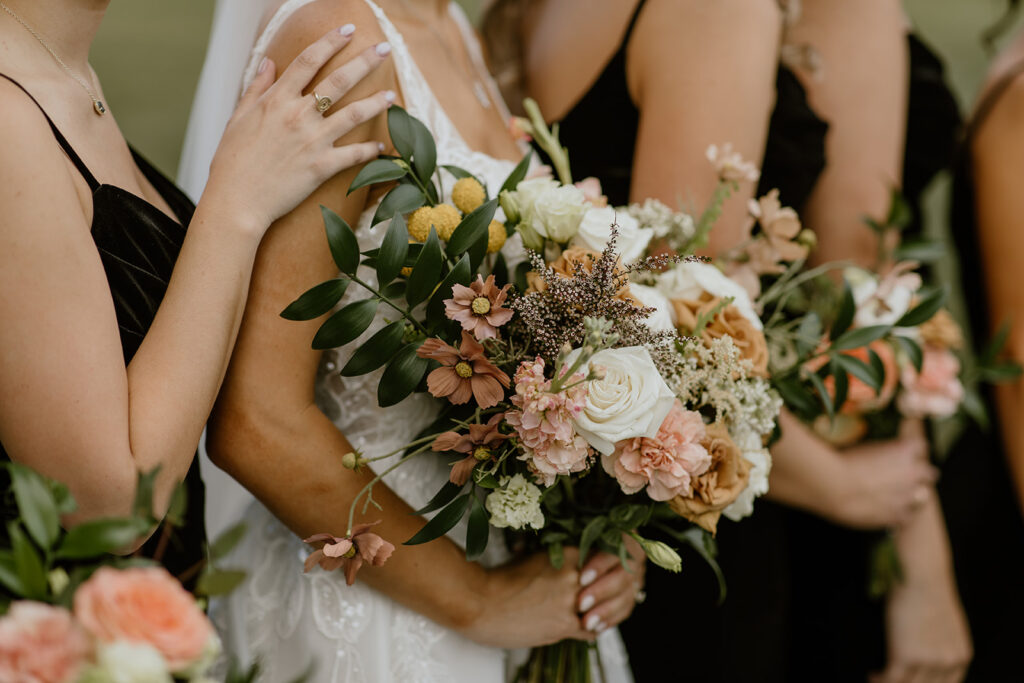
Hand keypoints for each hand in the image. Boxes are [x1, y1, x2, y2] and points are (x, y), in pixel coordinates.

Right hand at [204, 26, 392, 233]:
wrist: (236, 200)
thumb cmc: (232, 161)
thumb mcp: (238, 117)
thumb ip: (257, 88)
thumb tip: (269, 62)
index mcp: (276, 100)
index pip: (308, 60)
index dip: (330, 41)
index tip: (348, 30)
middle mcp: (297, 115)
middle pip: (338, 80)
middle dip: (365, 61)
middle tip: (385, 49)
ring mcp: (312, 140)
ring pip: (353, 114)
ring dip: (376, 103)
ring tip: (392, 96)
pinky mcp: (321, 166)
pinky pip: (354, 155)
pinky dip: (371, 150)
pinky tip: (382, 146)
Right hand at [463, 549, 595, 648]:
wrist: (480, 603)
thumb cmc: (499, 579)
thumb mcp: (530, 557)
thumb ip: (553, 559)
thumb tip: (561, 557)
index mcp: (566, 554)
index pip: (600, 559)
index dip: (600, 569)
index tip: (596, 575)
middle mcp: (574, 576)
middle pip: (603, 583)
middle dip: (599, 589)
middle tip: (595, 593)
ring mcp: (571, 601)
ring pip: (599, 607)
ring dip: (596, 610)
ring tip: (591, 611)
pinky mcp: (565, 625)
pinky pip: (591, 629)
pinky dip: (591, 628)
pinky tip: (587, 626)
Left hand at [576, 535, 645, 633]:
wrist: (584, 550)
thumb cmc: (571, 543)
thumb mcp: (575, 539)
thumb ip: (575, 545)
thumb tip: (563, 552)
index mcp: (623, 535)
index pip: (615, 549)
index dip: (600, 565)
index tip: (581, 578)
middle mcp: (635, 555)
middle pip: (622, 576)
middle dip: (601, 592)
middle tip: (580, 605)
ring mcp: (637, 576)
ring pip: (626, 596)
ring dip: (605, 611)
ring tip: (586, 623)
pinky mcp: (633, 594)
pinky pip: (625, 609)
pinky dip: (610, 619)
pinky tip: (595, 628)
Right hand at [826, 422, 935, 528]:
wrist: (832, 486)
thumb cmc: (841, 461)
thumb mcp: (861, 448)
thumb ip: (879, 453)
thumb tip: (879, 458)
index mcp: (904, 450)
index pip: (920, 446)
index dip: (909, 449)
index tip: (901, 451)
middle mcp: (913, 472)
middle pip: (929, 472)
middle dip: (919, 473)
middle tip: (903, 475)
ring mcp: (908, 496)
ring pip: (923, 496)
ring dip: (912, 494)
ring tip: (894, 495)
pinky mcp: (898, 516)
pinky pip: (908, 516)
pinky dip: (899, 513)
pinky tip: (886, 510)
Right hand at [871, 571, 972, 682]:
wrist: (921, 575)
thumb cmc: (928, 588)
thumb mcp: (946, 619)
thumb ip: (942, 640)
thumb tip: (925, 646)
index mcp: (961, 654)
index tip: (909, 680)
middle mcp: (948, 662)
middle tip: (891, 679)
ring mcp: (928, 660)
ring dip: (890, 682)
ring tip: (878, 678)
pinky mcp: (905, 656)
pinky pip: (891, 678)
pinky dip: (879, 679)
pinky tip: (873, 675)